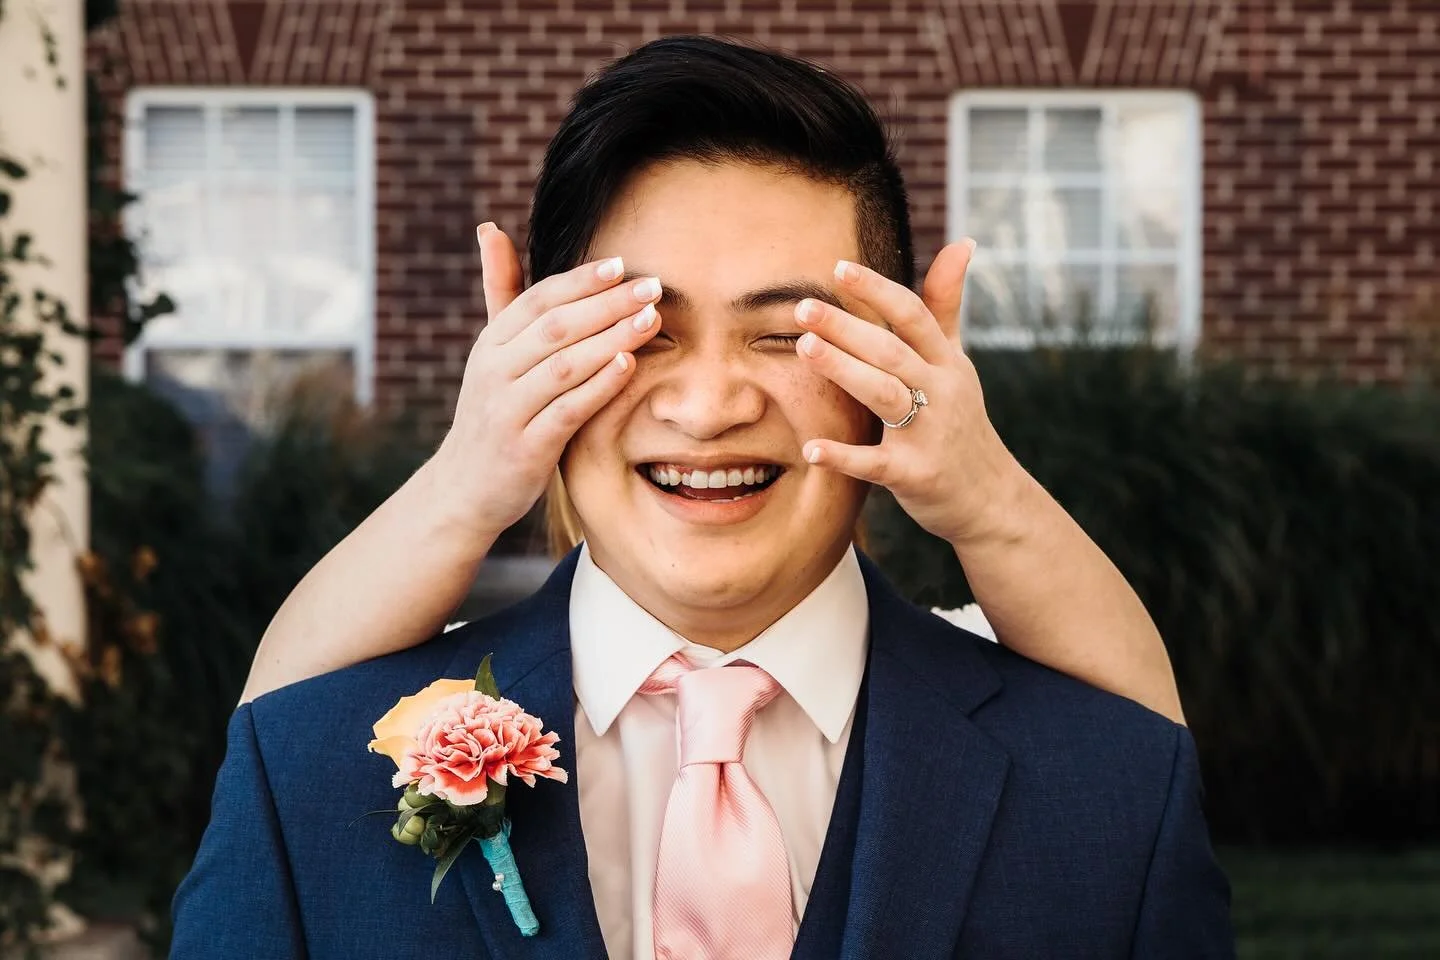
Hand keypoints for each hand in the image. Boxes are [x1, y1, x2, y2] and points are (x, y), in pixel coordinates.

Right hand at [430, 223, 663, 542]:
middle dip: (606, 303)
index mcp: (491, 344)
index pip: (537, 299)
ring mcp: (507, 411)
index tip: (623, 264)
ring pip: (563, 365)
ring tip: (651, 320)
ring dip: (610, 339)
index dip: (581, 280)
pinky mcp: (524, 449)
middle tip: (652, 287)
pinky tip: (629, 366)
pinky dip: (598, 386)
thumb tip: (490, 229)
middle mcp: (494, 372)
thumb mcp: (494, 356)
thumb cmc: (495, 415)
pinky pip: (566, 411)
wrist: (465, 489)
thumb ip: (501, 295)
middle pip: (555, 327)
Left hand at [793, 241, 1026, 546]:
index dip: (877, 291)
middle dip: (847, 326)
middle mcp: (941, 391)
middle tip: (802, 307)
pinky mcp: (916, 474)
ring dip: (844, 370)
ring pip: (884, 394)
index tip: (838, 269)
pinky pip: (875, 464)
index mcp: (946, 361)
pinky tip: (811, 449)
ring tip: (803, 348)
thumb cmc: (960, 422)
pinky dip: (844, 457)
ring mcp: (930, 433)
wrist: (990, 498)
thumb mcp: (957, 362)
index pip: (913, 315)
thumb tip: (963, 241)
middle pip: (891, 350)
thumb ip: (947, 306)